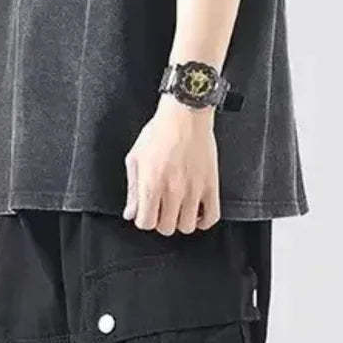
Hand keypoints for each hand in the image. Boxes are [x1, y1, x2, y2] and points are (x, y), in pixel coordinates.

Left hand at [123, 95, 220, 235]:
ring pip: (187, 226)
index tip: (147, 212)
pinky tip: (197, 213)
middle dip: (161, 221)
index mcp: (151, 184)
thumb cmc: (159, 132)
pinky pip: (212, 217)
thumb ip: (132, 190)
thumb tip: (130, 213)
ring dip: (181, 221)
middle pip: (166, 228)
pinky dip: (204, 221)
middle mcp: (173, 190)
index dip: (144, 220)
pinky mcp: (210, 185)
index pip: (146, 223)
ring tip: (179, 210)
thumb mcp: (135, 158)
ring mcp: (193, 190)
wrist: (184, 114)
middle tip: (162, 209)